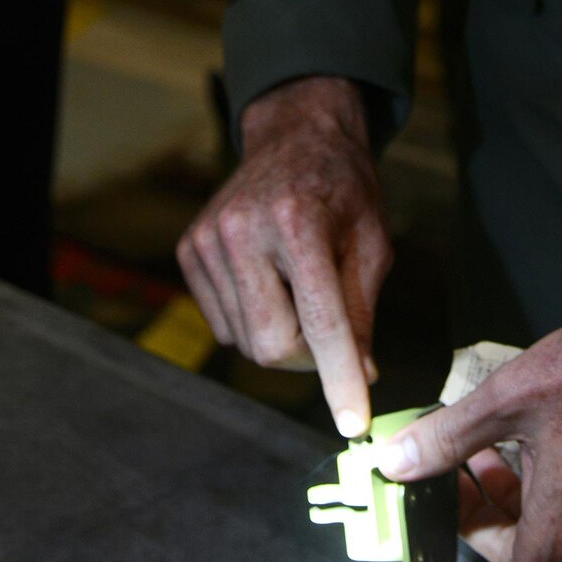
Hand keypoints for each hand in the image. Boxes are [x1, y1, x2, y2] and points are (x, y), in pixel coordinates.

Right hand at [178, 76, 392, 436]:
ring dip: (282, 340)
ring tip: (302, 293)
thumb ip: (363, 312)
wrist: (295, 136)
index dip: (339, 379)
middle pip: (272, 345)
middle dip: (310, 361)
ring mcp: (207, 239)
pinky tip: (271, 284)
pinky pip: (222, 325)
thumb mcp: (372, 242)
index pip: (320, 322)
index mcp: (298, 222)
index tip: (354, 424)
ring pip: (245, 342)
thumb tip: (359, 377)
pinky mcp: (188, 250)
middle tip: (336, 344)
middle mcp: (242, 229)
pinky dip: (253, 323)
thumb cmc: (343, 189)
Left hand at [373, 266, 561, 561]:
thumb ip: (445, 439)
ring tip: (480, 447)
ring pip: (553, 536)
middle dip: (477, 520)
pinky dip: (547, 492)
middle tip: (447, 474)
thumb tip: (395, 461)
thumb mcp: (507, 399)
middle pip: (522, 561)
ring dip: (511, 500)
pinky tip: (528, 441)